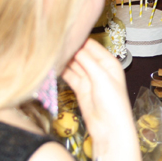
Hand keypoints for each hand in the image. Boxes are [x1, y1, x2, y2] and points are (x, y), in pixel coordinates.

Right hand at [62, 39, 134, 155]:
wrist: (110, 128)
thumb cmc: (113, 102)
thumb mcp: (101, 77)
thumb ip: (87, 61)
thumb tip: (74, 45)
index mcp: (109, 62)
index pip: (91, 46)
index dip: (78, 39)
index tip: (62, 33)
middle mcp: (99, 68)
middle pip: (81, 54)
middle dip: (69, 49)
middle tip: (51, 41)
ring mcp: (89, 79)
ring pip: (74, 64)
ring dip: (64, 59)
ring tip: (48, 51)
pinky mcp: (80, 88)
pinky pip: (69, 76)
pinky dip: (61, 71)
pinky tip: (52, 65)